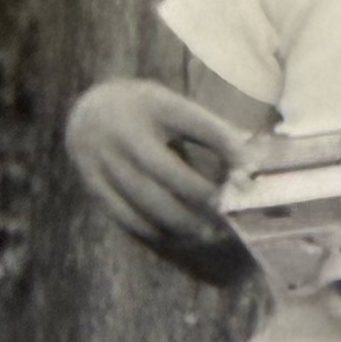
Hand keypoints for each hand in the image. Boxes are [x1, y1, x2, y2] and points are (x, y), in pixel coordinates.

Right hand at [64, 80, 248, 271]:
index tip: (251, 171)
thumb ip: (210, 131)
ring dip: (181, 222)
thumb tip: (252, 166)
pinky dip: (155, 231)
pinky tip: (177, 237)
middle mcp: (126, 130)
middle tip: (227, 213)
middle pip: (166, 169)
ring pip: (146, 199)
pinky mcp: (94, 184)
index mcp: (154, 105)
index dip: (226, 146)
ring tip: (208, 234)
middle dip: (200, 194)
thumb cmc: (147, 114)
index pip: (196, 124)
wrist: (88, 112)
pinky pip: (126, 216)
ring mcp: (105, 159)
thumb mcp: (174, 107)